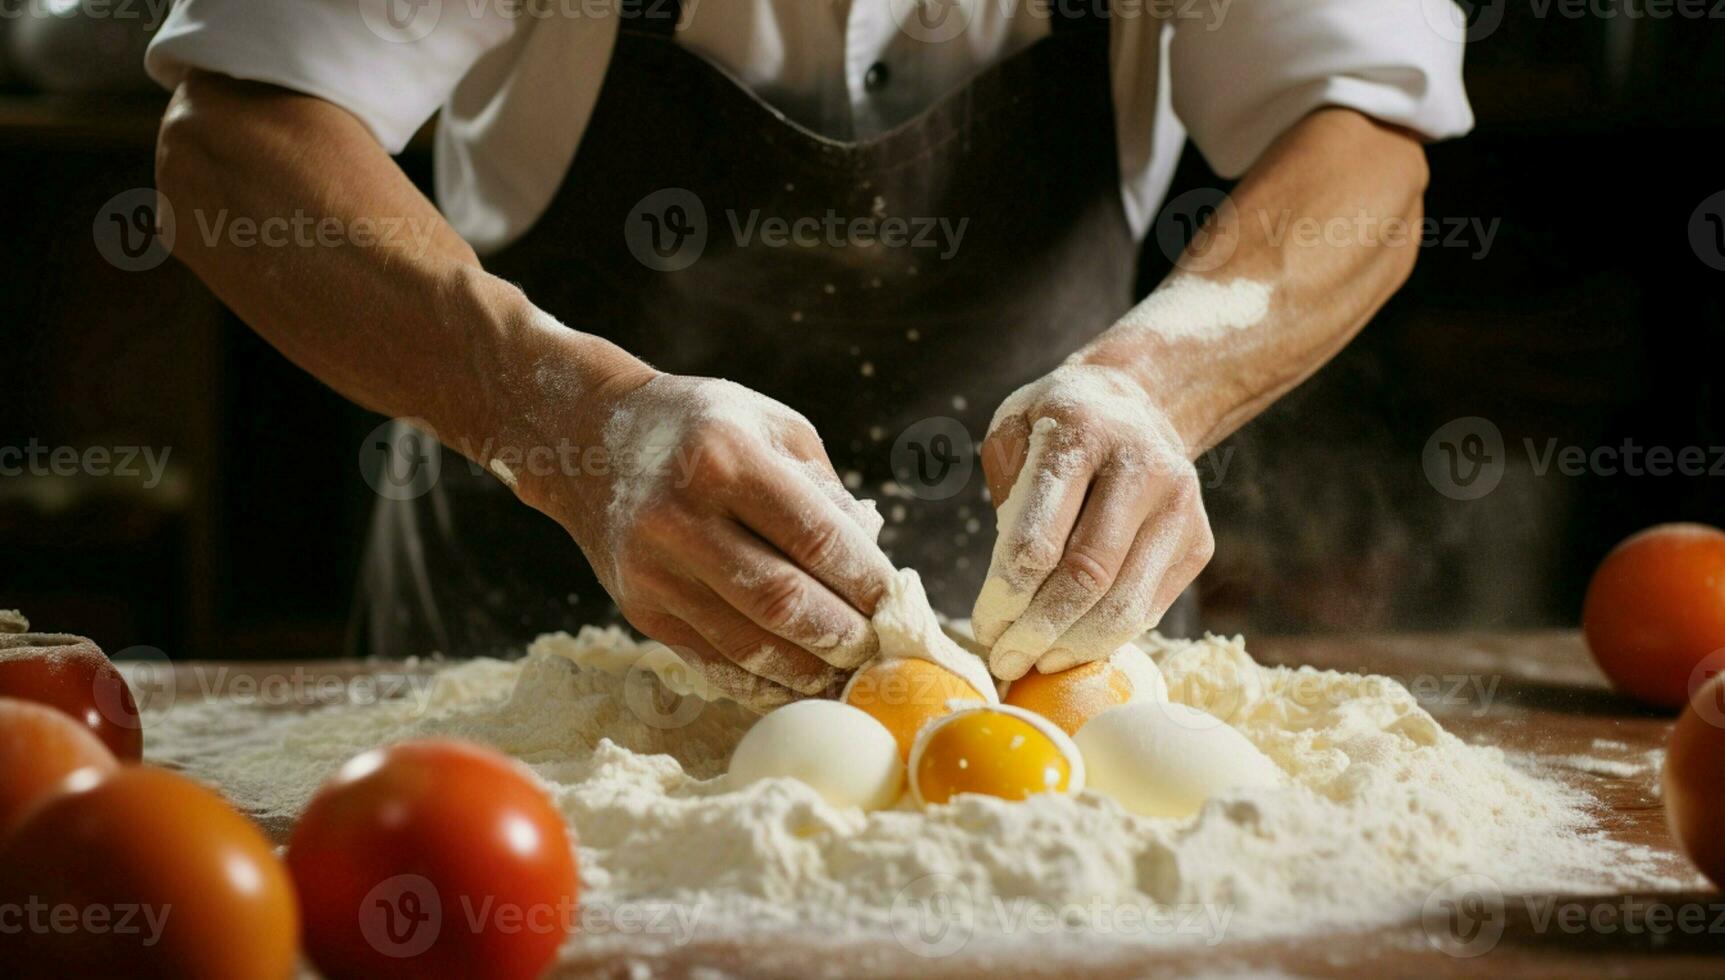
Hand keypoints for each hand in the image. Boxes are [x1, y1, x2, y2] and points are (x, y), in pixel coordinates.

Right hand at [525, 371, 895, 711]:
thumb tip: (874, 557)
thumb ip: (825, 490)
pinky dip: (764, 684)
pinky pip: (713, 663)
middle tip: (879, 648)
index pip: (814, 537)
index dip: (865, 580)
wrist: (588, 440)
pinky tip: (800, 684)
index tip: (896, 602)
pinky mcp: (640, 609)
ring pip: (748, 645)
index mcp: (724, 458)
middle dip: (843, 635)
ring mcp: (654, 570)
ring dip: (809, 671)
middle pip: (782, 602)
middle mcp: (680, 517)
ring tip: (849, 674)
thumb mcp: (770, 426)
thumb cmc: (700, 427)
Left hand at [973, 364, 1213, 680]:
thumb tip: (1010, 592)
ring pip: (1124, 606)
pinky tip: (1073, 644)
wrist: (1141, 402)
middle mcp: (1141, 468)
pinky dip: (1107, 637)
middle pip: (1086, 578)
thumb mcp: (1014, 431)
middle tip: (1004, 660)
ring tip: (1036, 662)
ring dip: (1074, 647)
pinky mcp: (1199, 542)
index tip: (983, 627)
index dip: (1006, 596)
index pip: (1039, 541)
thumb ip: (1007, 497)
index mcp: (1082, 435)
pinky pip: (1148, 609)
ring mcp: (1180, 508)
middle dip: (1038, 632)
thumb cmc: (1059, 424)